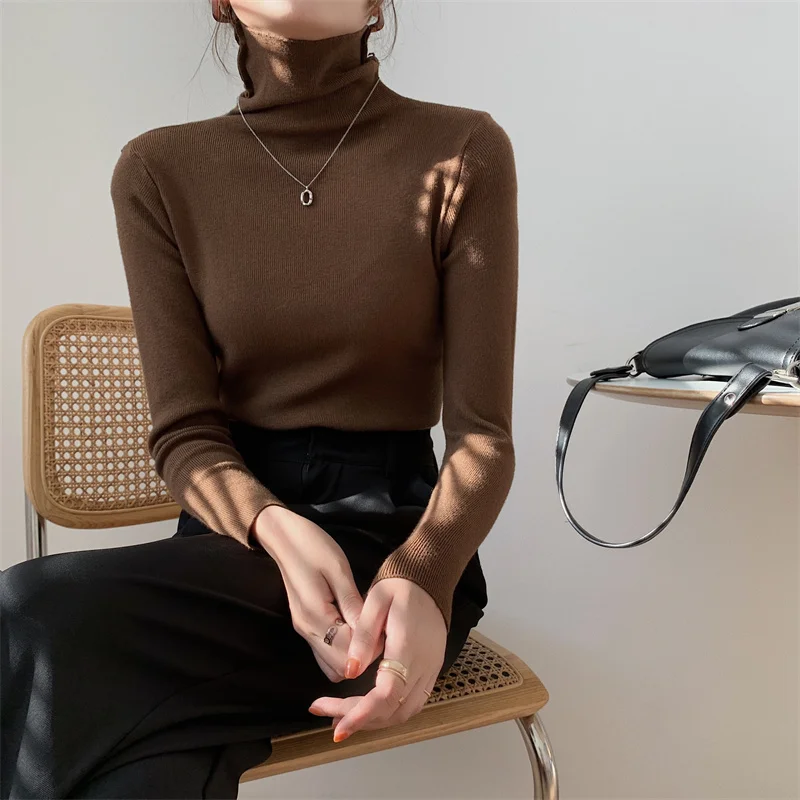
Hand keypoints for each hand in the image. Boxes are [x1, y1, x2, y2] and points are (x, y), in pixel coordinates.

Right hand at [254, 506, 367, 681]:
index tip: (382, 628)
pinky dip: (341, 649)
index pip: (348, 653)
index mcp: (316, 617)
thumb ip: (353, 605)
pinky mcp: (305, 626)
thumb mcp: (339, 571)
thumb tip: (371, 633)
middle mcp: (307, 631)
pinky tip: (352, 627)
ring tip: (365, 629)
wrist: (284, 537)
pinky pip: (325, 652)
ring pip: (331, 666)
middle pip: (339, 668)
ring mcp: (304, 631)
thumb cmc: (314, 548)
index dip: (370, 647)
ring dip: (351, 655)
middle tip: (376, 631)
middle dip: (361, 656)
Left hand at [307, 577, 446, 741]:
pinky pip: (411, 702)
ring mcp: (431, 669)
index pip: (387, 694)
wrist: (429, 576)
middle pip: (393, 710)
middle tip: (325, 712)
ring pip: (404, 712)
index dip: (362, 715)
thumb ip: (364, 635)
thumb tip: (350, 671)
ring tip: (340, 715)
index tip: (338, 729)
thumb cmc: (401, 584)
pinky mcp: (431, 669)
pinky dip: (387, 712)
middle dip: (358, 719)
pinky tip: (365, 707)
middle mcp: (424, 665)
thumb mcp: (377, 599)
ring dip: (373, 720)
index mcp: (408, 647)